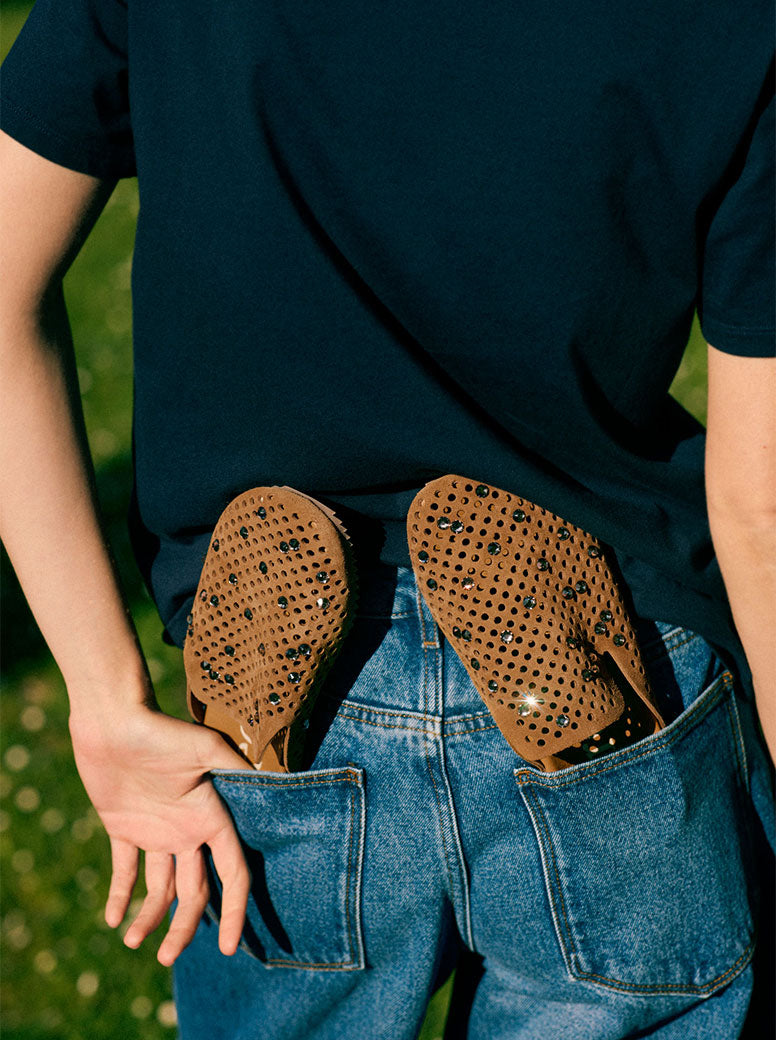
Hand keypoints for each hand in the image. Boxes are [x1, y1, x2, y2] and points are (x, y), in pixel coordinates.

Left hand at [68, 700, 250, 965]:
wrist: (113, 720)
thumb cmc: (161, 731)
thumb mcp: (205, 748)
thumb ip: (238, 768)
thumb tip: (279, 779)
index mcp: (211, 817)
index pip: (232, 873)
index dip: (234, 909)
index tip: (231, 946)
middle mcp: (187, 829)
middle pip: (194, 891)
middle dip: (184, 927)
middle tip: (165, 959)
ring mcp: (156, 831)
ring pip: (160, 887)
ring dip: (149, 918)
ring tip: (132, 942)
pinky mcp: (124, 828)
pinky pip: (124, 871)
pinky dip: (120, 896)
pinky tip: (113, 921)